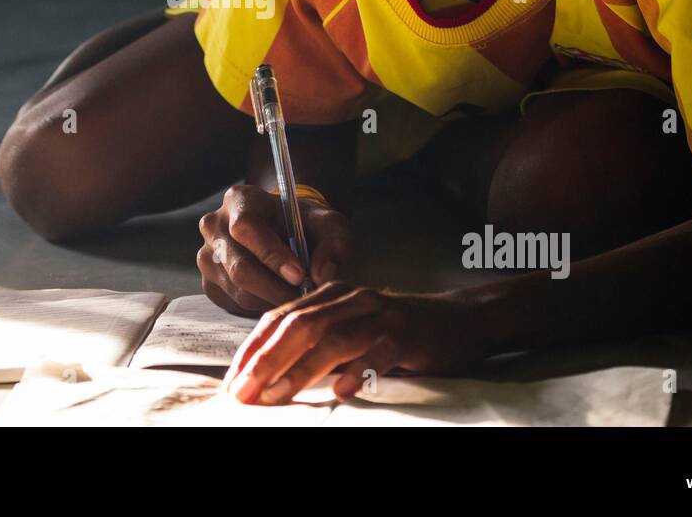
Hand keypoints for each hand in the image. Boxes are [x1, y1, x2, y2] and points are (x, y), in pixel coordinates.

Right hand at [198, 184, 352, 316]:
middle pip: (239, 266)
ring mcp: (207, 256)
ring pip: (239, 291)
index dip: (271, 254)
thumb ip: (334, 244)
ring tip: (297, 297)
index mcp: (240, 200)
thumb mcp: (329, 225)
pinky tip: (279, 297)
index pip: (246, 227)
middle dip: (276, 288)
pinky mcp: (210, 283)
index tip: (300, 275)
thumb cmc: (305, 225)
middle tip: (305, 298)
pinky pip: (235, 305)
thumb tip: (322, 274)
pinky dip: (262, 307)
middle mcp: (214, 226)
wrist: (284, 231)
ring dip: (272, 300)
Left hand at [222, 282, 487, 403]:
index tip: (233, 380)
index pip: (280, 318)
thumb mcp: (351, 330)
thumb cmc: (396, 332)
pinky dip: (357, 370)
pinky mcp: (406, 333)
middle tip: (244, 391)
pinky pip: (377, 351)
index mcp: (329, 297)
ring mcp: (378, 314)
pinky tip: (340, 390)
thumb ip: (315, 344)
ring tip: (277, 395)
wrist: (458, 321)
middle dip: (266, 359)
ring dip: (300, 369)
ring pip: (332, 337)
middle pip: (299, 325)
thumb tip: (269, 378)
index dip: (253, 348)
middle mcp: (349, 300)